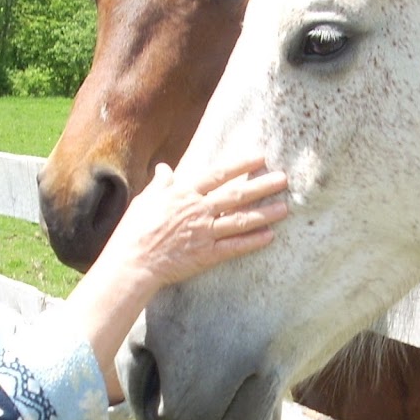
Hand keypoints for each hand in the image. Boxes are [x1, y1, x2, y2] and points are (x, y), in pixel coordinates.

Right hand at [99, 154, 288, 290]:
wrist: (134, 261)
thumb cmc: (135, 229)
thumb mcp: (146, 199)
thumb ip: (160, 183)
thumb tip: (164, 168)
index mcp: (184, 193)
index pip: (218, 174)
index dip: (241, 165)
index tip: (260, 158)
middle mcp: (198, 210)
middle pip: (237, 195)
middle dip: (262, 186)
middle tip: (283, 179)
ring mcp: (204, 233)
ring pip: (241, 221)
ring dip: (265, 213)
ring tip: (284, 208)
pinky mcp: (207, 255)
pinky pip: (235, 247)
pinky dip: (253, 242)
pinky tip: (270, 236)